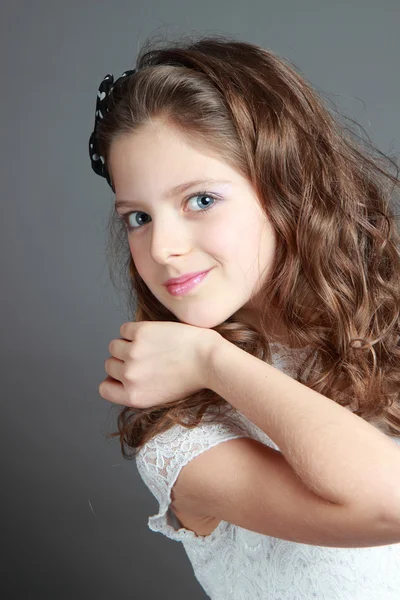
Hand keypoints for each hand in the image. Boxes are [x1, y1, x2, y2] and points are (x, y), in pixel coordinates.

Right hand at [99, 321, 216, 408]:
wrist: (210, 360)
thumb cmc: (191, 377)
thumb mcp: (160, 395)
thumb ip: (138, 389)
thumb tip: (118, 375)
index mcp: (134, 396)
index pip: (104, 388)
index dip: (114, 379)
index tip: (124, 373)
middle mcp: (130, 377)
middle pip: (110, 364)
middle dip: (123, 359)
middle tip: (146, 356)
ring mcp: (133, 353)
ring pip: (114, 345)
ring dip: (127, 343)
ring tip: (150, 345)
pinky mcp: (141, 332)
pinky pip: (124, 329)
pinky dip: (135, 330)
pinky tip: (153, 333)